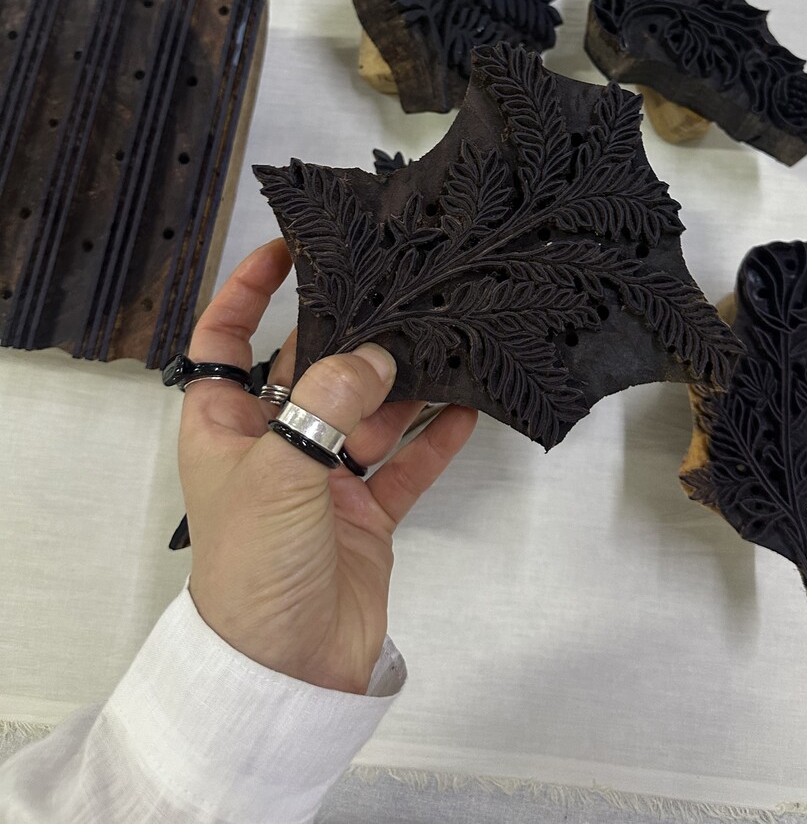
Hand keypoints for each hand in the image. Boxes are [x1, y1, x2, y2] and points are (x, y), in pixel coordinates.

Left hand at [178, 239, 476, 692]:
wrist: (286, 672)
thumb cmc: (254, 568)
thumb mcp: (278, 472)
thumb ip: (329, 404)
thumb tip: (376, 356)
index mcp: (225, 427)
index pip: (225, 342)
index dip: (246, 293)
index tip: (287, 251)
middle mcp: (274, 444)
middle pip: (311, 368)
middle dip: (349, 332)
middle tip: (394, 287)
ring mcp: (322, 479)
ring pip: (367, 412)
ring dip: (403, 382)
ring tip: (443, 338)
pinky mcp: (365, 514)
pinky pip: (404, 463)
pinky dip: (433, 437)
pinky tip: (466, 407)